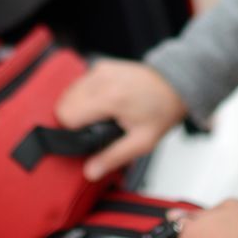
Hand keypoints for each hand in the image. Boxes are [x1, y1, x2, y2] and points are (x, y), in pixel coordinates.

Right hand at [54, 58, 187, 179]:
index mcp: (110, 98)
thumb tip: (91, 172)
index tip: (86, 138)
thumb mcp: (142, 142)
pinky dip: (83, 95)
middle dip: (73, 121)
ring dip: (76, 107)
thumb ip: (113, 157)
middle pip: (63, 104)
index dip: (72, 132)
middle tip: (94, 129)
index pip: (67, 115)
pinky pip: (79, 83)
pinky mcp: (101, 66)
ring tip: (98, 117)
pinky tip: (100, 104)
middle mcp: (101, 79)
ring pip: (68, 92)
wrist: (175, 86)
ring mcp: (100, 70)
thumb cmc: (162, 111)